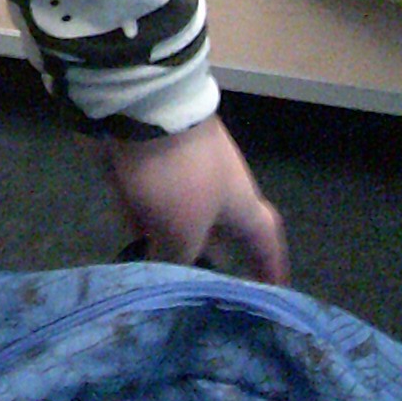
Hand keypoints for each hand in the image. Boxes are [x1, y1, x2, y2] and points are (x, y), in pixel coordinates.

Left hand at [102, 113, 289, 282]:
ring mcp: (180, 173)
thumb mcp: (182, 231)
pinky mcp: (146, 163)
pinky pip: (147, 204)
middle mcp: (216, 189)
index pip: (265, 244)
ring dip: (168, 245)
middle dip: (210, 261)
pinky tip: (126, 247)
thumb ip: (178, 260)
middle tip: (199, 294)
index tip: (275, 295)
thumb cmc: (178, 174)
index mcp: (241, 204)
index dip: (271, 271)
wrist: (139, 105)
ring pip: (178, 221)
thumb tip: (169, 277)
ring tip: (158, 280)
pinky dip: (141, 224)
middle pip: (219, 234)